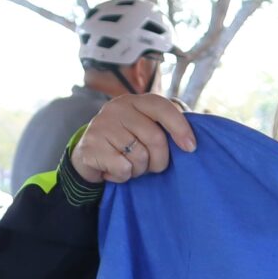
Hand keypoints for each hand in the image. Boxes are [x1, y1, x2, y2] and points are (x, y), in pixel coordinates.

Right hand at [70, 95, 195, 184]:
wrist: (86, 155)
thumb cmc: (123, 143)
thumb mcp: (142, 127)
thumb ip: (162, 126)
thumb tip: (190, 141)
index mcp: (134, 101)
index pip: (162, 108)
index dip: (180, 127)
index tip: (191, 147)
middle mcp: (117, 109)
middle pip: (155, 137)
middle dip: (160, 160)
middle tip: (154, 167)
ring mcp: (102, 126)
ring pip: (139, 157)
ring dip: (139, 170)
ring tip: (128, 165)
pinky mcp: (92, 147)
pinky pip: (123, 169)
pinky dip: (123, 176)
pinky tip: (113, 170)